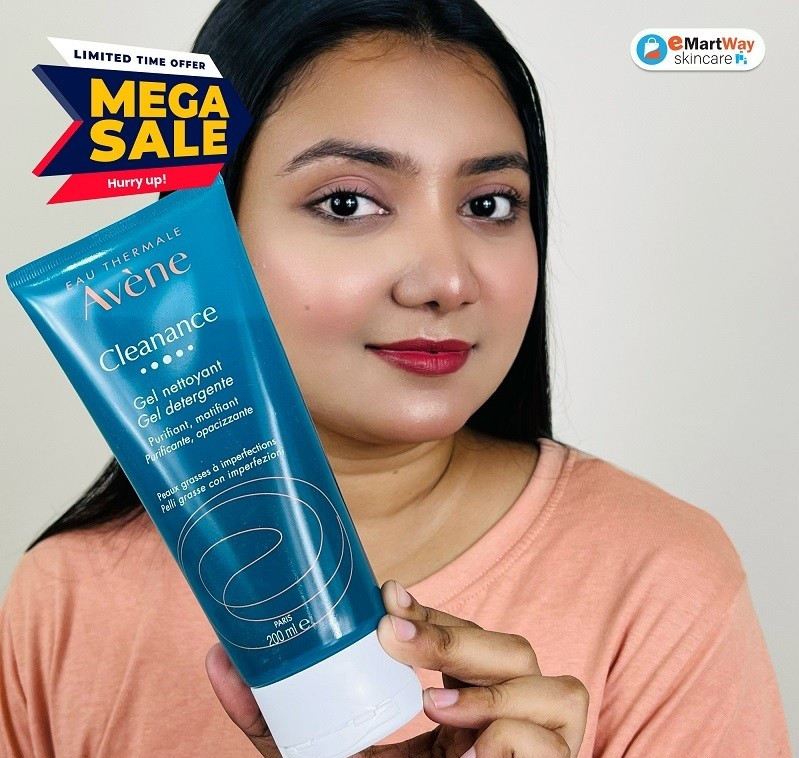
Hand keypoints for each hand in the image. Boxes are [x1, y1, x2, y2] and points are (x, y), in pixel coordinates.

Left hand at [206, 580, 588, 757]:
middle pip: (517, 650)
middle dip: (458, 637)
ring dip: (490, 689)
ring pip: (557, 687)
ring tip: (433, 709)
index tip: (387, 595)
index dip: (437, 612)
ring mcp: (534, 755)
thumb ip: (274, 718)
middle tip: (395, 641)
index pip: (468, 639)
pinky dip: (514, 740)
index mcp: (460, 711)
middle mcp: (505, 724)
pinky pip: (557, 744)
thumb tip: (217, 658)